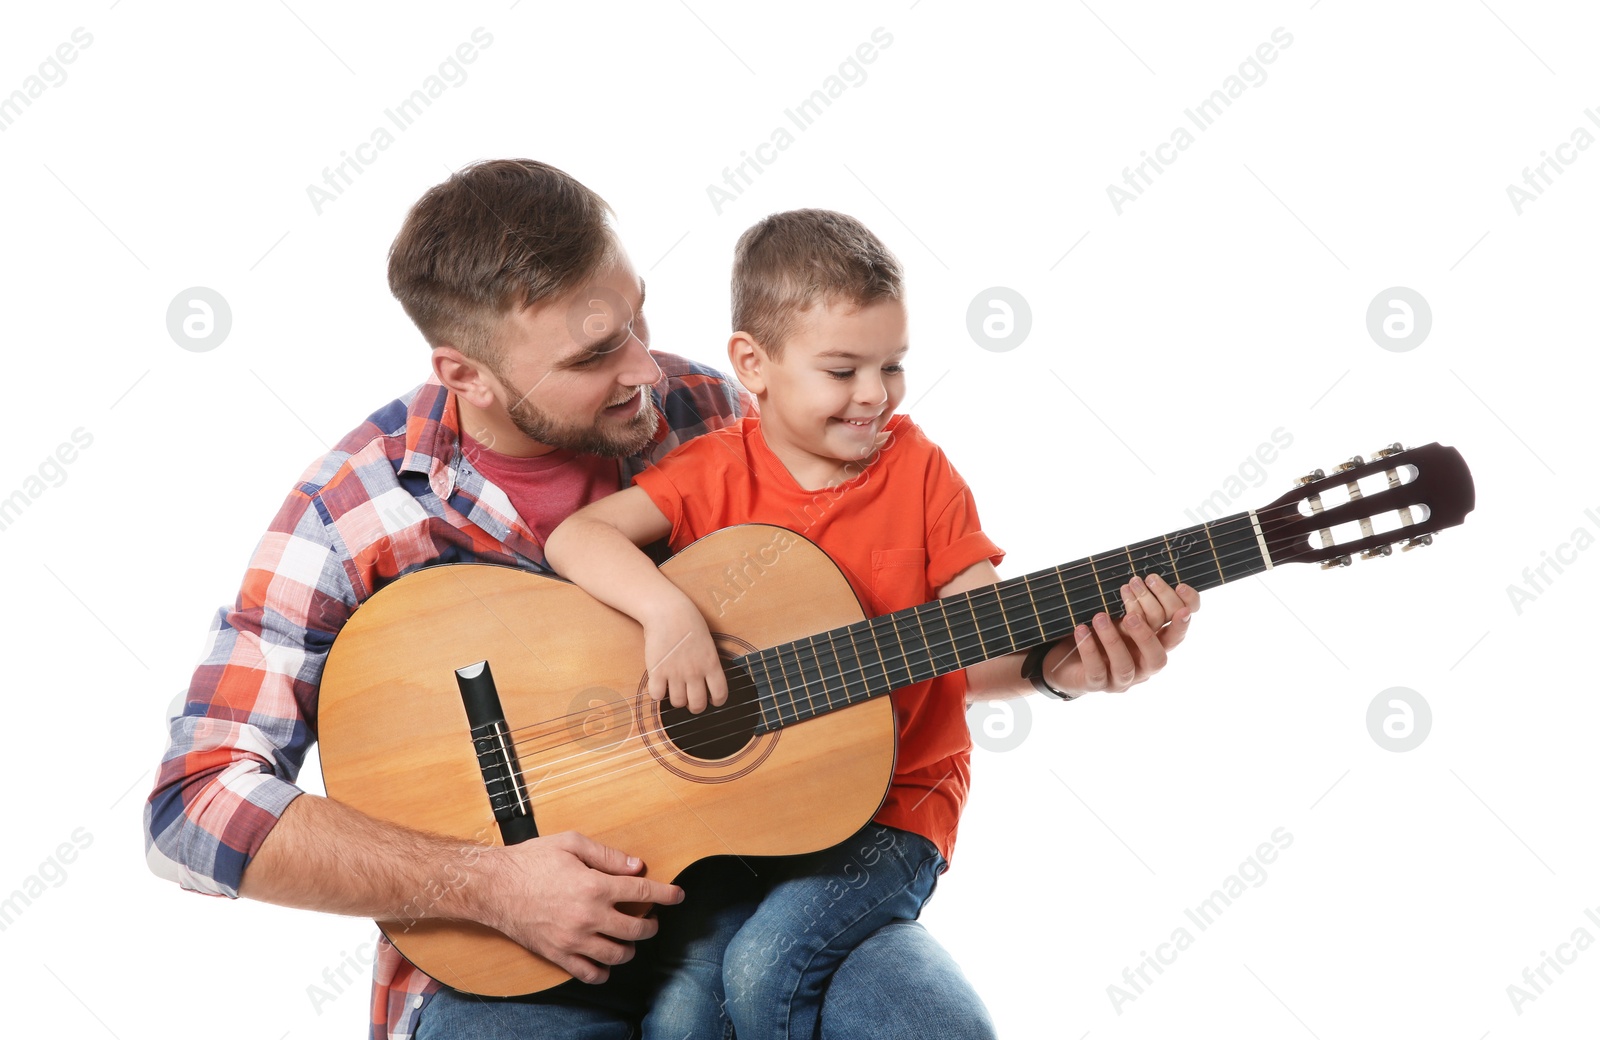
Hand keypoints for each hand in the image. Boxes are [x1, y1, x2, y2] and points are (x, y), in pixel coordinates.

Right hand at [473, 831, 684, 983]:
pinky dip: (604, 971)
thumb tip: (637, 865)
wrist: (493, 886)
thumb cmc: (531, 860)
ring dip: (631, 947)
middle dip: (652, 924)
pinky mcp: (558, 955)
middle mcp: (589, 917)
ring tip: (629, 937)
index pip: (644, 892)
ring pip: (618, 955)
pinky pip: (590, 974)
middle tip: (651, 918)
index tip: (678, 895)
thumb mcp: (572, 843)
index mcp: (595, 886)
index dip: (667, 894)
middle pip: (637, 929)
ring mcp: (574, 940)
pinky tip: (606, 959)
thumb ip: (608, 855)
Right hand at [642, 600, 727, 712]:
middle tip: (691, 701)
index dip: (717, 701)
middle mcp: (694, 672)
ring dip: (677, 700)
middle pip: (697, 705)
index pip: (720, 694)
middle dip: (695, 707)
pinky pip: (657, 695)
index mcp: (711, 664)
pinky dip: (657, 693)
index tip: (712, 699)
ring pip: (678, 703)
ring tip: (675, 690)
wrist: (668, 611)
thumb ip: (708, 662)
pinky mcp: (657, 671)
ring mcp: (675, 673)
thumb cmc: (689, 622)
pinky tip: (659, 684)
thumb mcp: (708, 643)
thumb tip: (707, 681)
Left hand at [1043, 573, 1198, 695]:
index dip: (1185, 611)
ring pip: (1125, 664)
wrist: (1065, 660)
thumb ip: (1133, 604)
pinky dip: (1089, 649)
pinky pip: (1096, 670)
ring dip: (1113, 638)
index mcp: (1154, 645)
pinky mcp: (1096, 684)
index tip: (1179, 585)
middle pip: (1160, 652)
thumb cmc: (1097, 632)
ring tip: (1100, 615)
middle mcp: (1143, 664)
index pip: (1179, 631)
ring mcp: (1121, 679)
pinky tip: (1082, 629)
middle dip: (1149, 621)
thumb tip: (1140, 578)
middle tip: (1132, 589)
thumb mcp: (1117, 615)